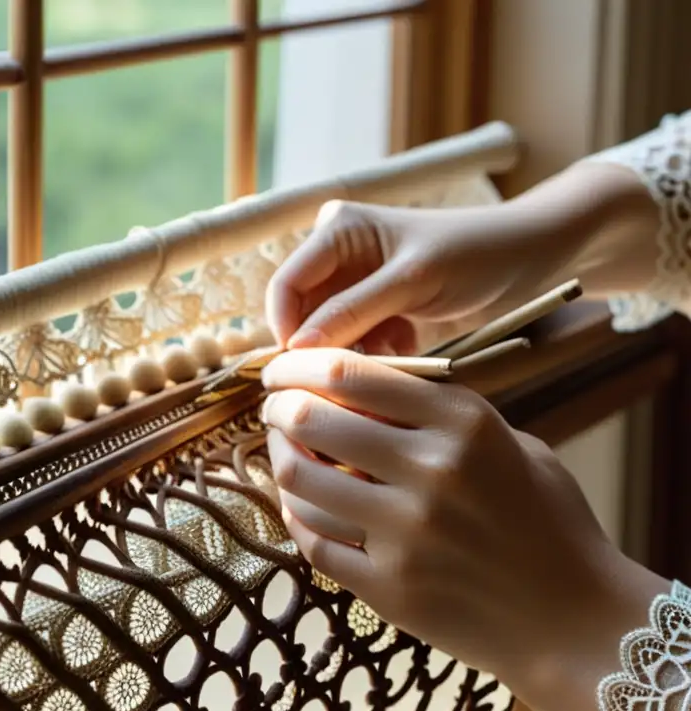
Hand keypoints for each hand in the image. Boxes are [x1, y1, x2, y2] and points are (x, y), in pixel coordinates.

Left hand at [260, 348, 668, 710]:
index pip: (350, 375)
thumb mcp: (506, 444)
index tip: (280, 368)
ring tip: (284, 455)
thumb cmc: (544, 523)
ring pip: (300, 482)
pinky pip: (313, 541)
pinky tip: (301, 506)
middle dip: (277, 409)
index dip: (298, 365)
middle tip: (273, 410)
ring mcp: (405, 535)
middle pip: (310, 421)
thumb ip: (438, 414)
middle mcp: (430, 473)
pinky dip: (298, 517)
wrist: (572, 621)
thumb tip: (355, 388)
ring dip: (281, 461)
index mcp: (463, 425)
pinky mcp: (388, 588)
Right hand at [266, 162, 660, 352]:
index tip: (305, 370)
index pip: (286, 285)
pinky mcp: (377, 306)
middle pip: (304, 313)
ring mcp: (357, 281)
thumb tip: (298, 348)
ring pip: (331, 332)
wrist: (530, 255)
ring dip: (355, 352)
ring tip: (392, 357)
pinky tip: (406, 348)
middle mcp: (338, 253)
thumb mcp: (412, 280)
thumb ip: (352, 311)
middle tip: (353, 374)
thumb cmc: (475, 253)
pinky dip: (376, 352)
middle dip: (325, 346)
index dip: (288, 328)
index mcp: (336, 230)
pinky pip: (357, 339)